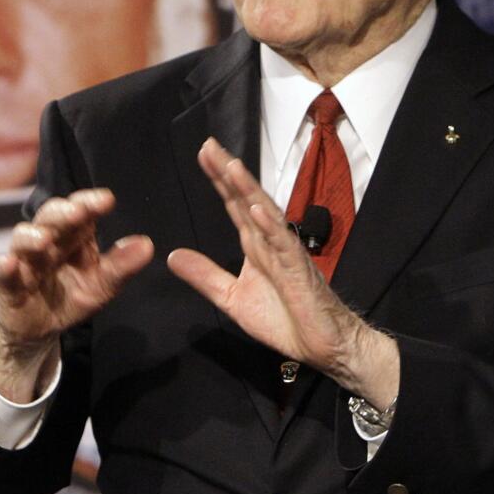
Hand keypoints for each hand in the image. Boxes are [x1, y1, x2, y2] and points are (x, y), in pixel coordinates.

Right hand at [0, 188, 152, 401]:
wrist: (39, 329)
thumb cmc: (71, 297)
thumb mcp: (102, 285)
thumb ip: (122, 266)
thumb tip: (147, 245)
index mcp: (74, 236)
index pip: (81, 210)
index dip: (90, 202)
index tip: (107, 200)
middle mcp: (48, 240)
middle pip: (50, 217)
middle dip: (62, 213)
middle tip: (76, 212)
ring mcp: (25, 259)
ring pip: (23, 239)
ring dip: (32, 237)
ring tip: (44, 241)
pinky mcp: (7, 282)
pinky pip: (2, 272)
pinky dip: (4, 266)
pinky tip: (8, 263)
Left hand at [167, 138, 397, 407]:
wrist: (321, 347)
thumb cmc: (283, 320)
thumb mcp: (232, 298)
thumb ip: (205, 276)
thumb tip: (173, 255)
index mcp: (254, 245)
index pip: (233, 204)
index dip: (219, 180)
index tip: (203, 153)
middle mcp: (269, 241)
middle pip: (246, 199)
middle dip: (229, 173)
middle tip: (210, 146)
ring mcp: (285, 253)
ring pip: (265, 214)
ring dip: (249, 190)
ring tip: (231, 167)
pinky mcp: (299, 271)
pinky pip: (283, 245)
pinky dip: (271, 226)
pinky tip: (258, 210)